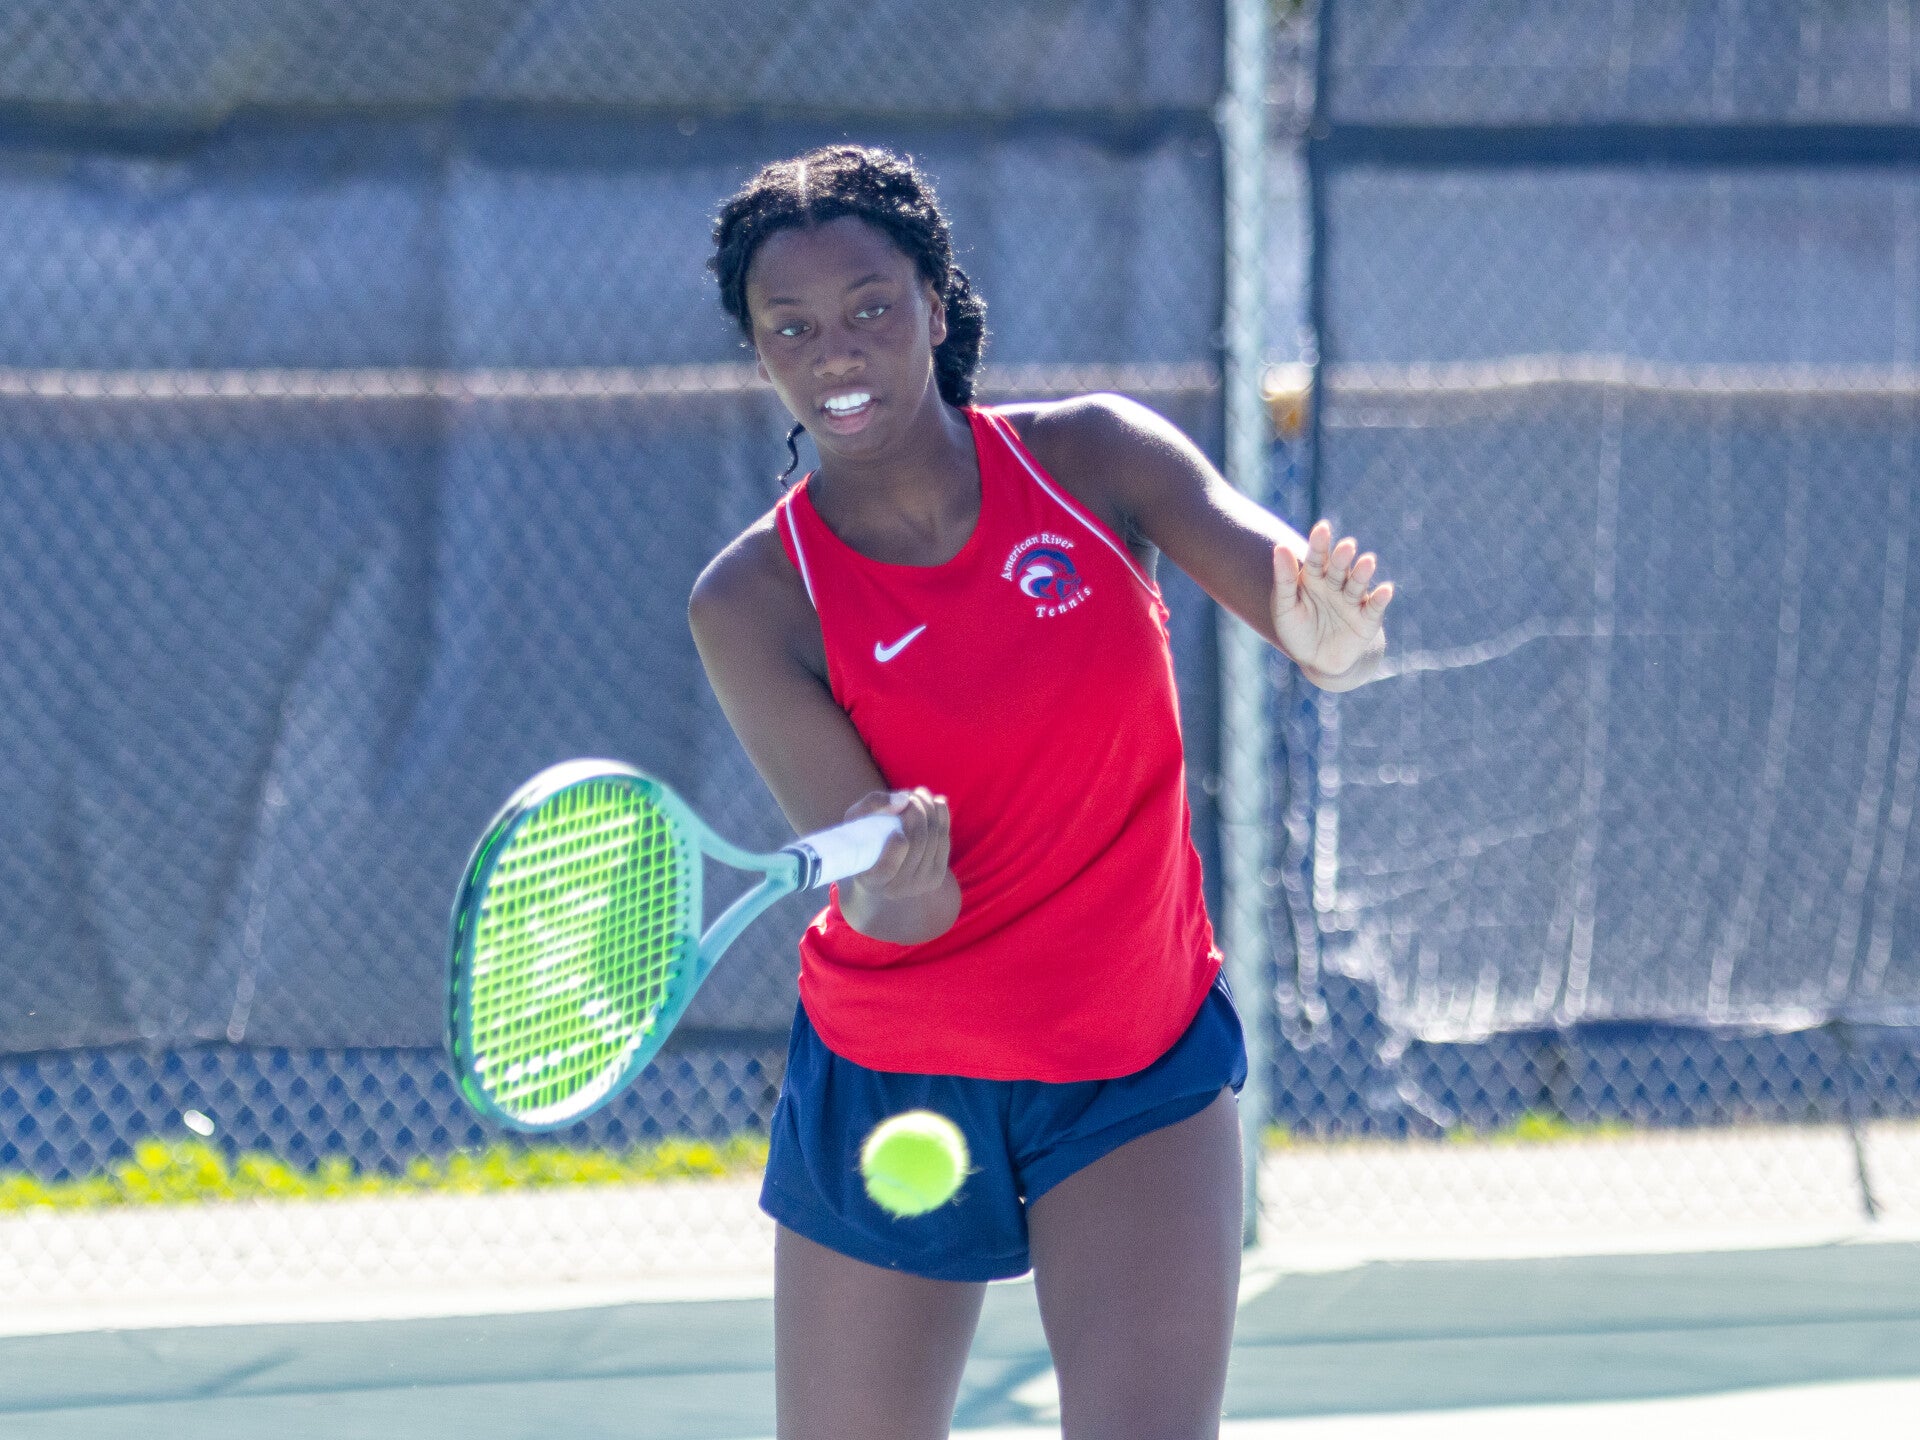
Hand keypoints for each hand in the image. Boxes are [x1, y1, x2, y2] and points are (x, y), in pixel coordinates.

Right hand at [842, 787, 951, 903]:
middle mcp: (895, 889)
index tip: (896, 822)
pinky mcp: (936, 877)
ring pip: (934, 839)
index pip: (888, 866)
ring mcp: (919, 885)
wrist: (877, 864)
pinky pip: (945, 841)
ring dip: (930, 810)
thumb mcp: (856, 818)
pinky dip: (942, 818)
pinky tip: (937, 803)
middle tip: (911, 794)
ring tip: (920, 794)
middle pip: (918, 844)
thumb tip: (903, 800)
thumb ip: (872, 805)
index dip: (896, 844)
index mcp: (871, 880)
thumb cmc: (862, 837)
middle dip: (918, 811)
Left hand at [1272, 520, 1393, 680]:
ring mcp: (1352, 601)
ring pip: (1357, 584)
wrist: (1316, 662)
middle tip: (1346, 546)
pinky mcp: (1367, 620)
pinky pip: (1374, 608)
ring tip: (1368, 561)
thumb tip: (1280, 546)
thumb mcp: (1285, 607)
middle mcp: (1335, 585)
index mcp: (1314, 578)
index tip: (1322, 528)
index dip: (1319, 544)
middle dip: (1342, 558)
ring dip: (1363, 573)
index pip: (1316, 558)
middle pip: (1339, 569)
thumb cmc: (1296, 631)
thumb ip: (1284, 579)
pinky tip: (1385, 590)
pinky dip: (1381, 599)